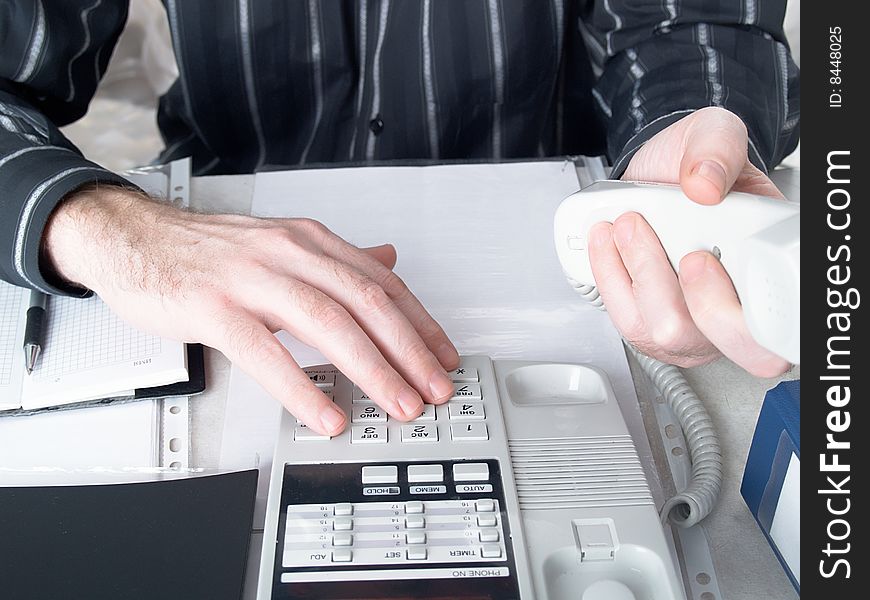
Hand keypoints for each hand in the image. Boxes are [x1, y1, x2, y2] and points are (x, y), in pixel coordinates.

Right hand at [43, 186, 459, 433]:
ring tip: (398, 404)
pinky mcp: (213, 307)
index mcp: (309, 242)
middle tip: (436, 389)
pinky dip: (300, 386)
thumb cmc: (210, 252)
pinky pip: (264, 352)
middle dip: (409, 350)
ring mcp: (251, 278)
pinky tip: (325, 414)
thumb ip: (336, 259)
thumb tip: (387, 261)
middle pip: (365, 301)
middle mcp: (289, 253)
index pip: (381, 283)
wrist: (135, 238)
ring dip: (371, 368)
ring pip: (326, 322)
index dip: (419, 322)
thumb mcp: (282, 245)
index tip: (444, 358)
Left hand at [588, 107, 788, 376]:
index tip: (698, 259)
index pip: (770, 323)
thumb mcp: (712, 134)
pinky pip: (629, 322)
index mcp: (767, 263)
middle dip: (676, 289)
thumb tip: (705, 184)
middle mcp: (733, 304)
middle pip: (713, 338)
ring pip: (665, 332)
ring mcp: (692, 322)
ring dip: (636, 274)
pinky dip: (610, 278)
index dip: (736, 307)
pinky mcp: (650, 323)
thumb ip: (717, 149)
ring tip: (624, 225)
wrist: (656, 173)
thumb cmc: (694, 165)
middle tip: (653, 237)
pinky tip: (605, 243)